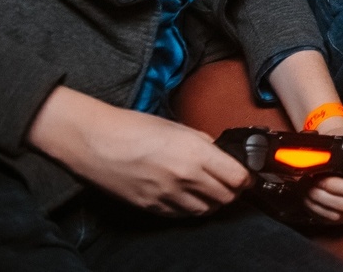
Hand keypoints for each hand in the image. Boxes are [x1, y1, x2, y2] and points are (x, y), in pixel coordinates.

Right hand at [27, 85, 249, 216]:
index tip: (246, 175)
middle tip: (231, 183)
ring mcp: (167, 195)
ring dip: (213, 202)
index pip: (237, 177)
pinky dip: (190, 208)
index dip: (246, 177)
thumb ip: (203, 143)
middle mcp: (185, 177)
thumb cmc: (134, 127)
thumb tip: (220, 154)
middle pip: (226, 197)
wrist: (97, 142)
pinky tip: (188, 197)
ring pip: (205, 210)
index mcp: (196, 153)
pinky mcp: (151, 207)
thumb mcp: (178, 127)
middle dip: (233, 191)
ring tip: (210, 191)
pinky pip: (181, 215)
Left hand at [300, 119, 342, 223]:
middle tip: (308, 184)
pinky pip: (337, 219)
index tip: (321, 177)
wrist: (340, 151)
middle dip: (323, 195)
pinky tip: (312, 199)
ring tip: (307, 190)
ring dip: (318, 203)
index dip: (337, 186)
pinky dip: (320, 211)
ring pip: (340, 214)